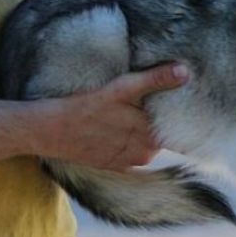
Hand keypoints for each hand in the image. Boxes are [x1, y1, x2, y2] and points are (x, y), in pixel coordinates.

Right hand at [35, 63, 188, 170]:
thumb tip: (185, 71)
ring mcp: (128, 161)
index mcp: (151, 136)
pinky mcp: (115, 165)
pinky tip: (117, 125)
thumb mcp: (122, 88)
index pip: (177, 125)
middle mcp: (144, 153)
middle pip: (161, 133)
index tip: (178, 96)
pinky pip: (131, 151)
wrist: (50, 130)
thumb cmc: (85, 106)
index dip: (178, 110)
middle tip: (150, 97)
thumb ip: (156, 80)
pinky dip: (129, 140)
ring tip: (131, 109)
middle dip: (159, 117)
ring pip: (146, 142)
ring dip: (143, 128)